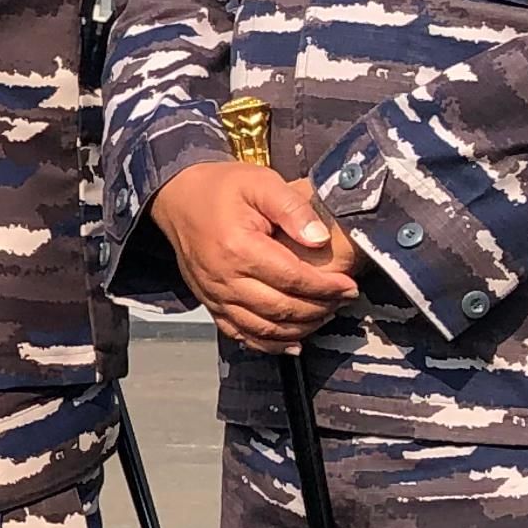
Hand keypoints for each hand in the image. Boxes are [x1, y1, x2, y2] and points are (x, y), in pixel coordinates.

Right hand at [152, 159, 363, 352]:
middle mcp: (224, 278)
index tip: (349, 286)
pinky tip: (292, 343)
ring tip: (325, 315)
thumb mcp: (260, 182)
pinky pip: (240, 334)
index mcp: (238, 248)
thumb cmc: (221, 188)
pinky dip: (269, 345)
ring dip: (300, 329)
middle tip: (342, 300)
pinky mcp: (209, 303)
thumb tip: (319, 238)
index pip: (292, 278)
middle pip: (281, 309)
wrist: (177, 198)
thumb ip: (292, 207)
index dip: (326, 287)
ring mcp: (214, 295)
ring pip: (264, 328)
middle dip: (319, 309)